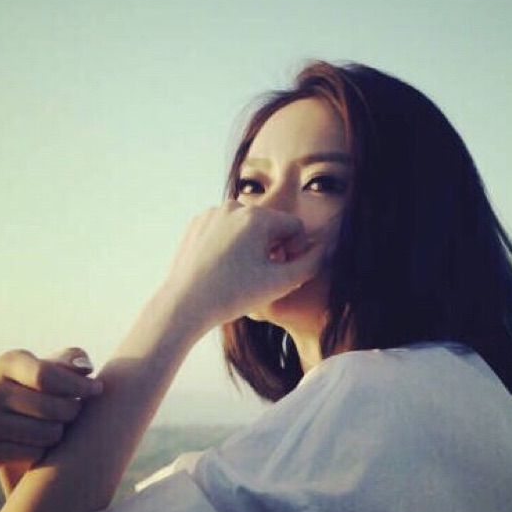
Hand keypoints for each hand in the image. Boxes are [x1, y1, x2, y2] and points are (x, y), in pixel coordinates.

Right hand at [0, 347, 102, 488]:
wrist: (26, 417)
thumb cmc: (55, 384)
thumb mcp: (66, 366)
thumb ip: (77, 360)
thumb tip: (84, 369)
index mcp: (9, 362)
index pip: (45, 376)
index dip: (78, 385)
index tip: (97, 389)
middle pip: (50, 407)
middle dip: (74, 410)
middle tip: (76, 408)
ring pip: (46, 433)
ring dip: (61, 431)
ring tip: (58, 422)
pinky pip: (33, 454)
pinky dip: (45, 450)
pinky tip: (40, 439)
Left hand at [161, 199, 336, 329]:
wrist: (184, 305)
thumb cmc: (232, 294)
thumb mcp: (281, 283)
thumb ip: (311, 263)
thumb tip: (327, 248)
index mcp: (257, 217)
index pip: (294, 226)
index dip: (295, 250)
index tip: (282, 272)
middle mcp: (234, 206)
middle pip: (270, 224)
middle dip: (273, 247)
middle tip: (263, 275)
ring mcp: (212, 213)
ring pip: (247, 226)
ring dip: (253, 245)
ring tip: (243, 273)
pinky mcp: (197, 223)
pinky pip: (225, 228)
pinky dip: (231, 243)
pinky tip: (224, 267)